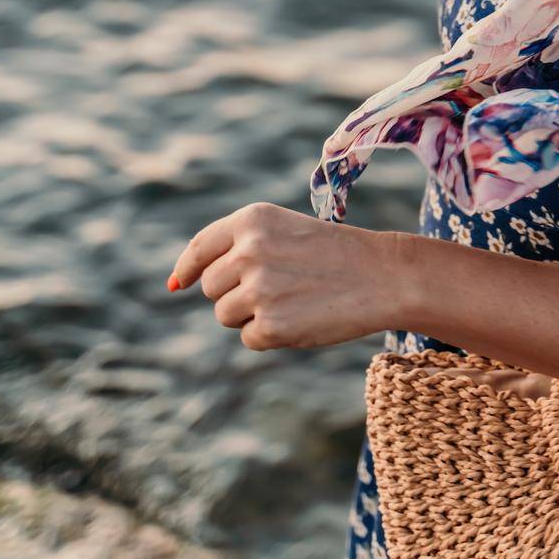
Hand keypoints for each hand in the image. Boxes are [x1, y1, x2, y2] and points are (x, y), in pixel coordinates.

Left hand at [167, 201, 398, 350]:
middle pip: (212, 287)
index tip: (180, 283)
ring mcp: (258, 290)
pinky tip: (301, 318)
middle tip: (278, 287)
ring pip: (226, 315)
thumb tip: (176, 283)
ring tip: (293, 300)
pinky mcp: (270, 326)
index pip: (201, 247)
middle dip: (235, 292)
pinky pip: (249, 338)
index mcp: (253, 220)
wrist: (382, 275)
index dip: (187, 268)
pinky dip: (270, 336)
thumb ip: (238, 247)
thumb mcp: (285, 231)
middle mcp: (249, 251)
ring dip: (251, 315)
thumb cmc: (335, 253)